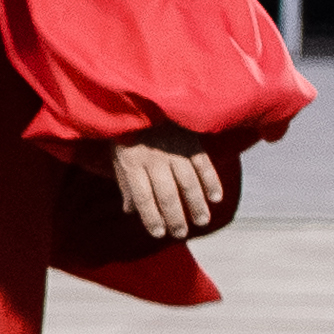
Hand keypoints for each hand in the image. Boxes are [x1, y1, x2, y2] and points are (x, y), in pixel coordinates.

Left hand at [110, 124, 222, 238]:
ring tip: (202, 221)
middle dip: (175, 217)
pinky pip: (204, 165)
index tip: (159, 233)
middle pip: (166, 194)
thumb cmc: (129, 134)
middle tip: (181, 234)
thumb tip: (130, 211)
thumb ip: (125, 184)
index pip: (142, 197)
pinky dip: (211, 182)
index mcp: (132, 163)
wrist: (144, 99)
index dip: (151, 217)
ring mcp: (174, 150)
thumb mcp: (118, 157)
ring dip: (196, 204)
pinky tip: (216, 198)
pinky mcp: (191, 141)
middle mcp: (153, 159)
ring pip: (187, 182)